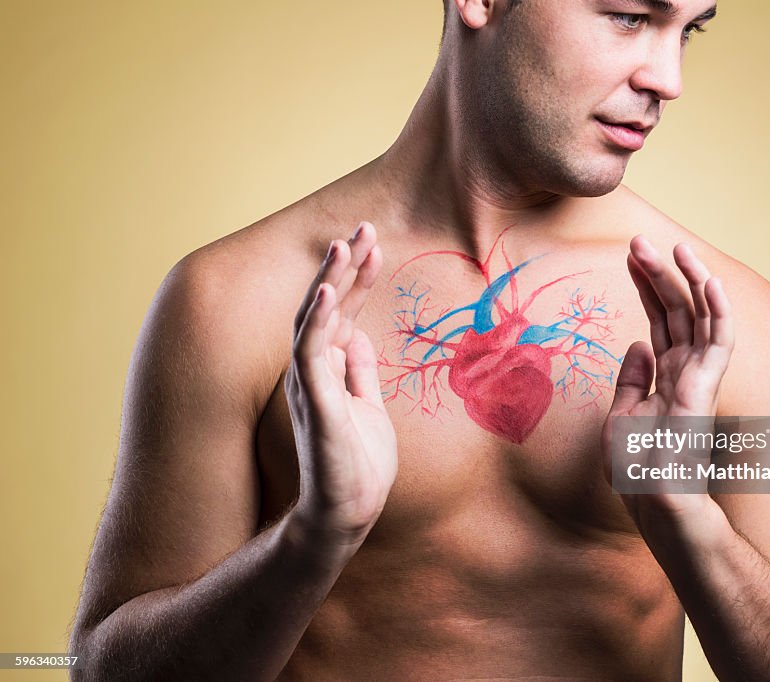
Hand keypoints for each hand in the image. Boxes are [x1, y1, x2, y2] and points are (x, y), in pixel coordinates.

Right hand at [286, 222, 396, 548]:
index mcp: (329, 369)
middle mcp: (313, 371)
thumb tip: (357, 339)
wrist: (346, 513)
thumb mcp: (368, 407)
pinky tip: (328, 293)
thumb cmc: (356, 465)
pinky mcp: (315, 404)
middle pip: (327, 307)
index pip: (341, 312)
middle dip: (345, 266)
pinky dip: (318, 322)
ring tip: (341, 244)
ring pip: (314, 322)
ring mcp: (311, 385)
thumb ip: (358, 372)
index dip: (356, 278)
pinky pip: (310, 355)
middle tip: (364, 226)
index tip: (374, 243)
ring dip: (328, 282)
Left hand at [603, 235, 734, 541]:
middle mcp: (685, 372)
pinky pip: (721, 340)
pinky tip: (711, 279)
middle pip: (677, 310)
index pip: (659, 321)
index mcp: (665, 377)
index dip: (646, 287)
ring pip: (702, 316)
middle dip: (659, 274)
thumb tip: (636, 344)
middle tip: (640, 240)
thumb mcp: (621, 415)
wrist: (652, 502)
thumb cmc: (637, 468)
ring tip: (672, 246)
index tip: (630, 258)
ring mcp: (699, 378)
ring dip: (689, 279)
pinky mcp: (707, 387)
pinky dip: (720, 309)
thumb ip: (632, 378)